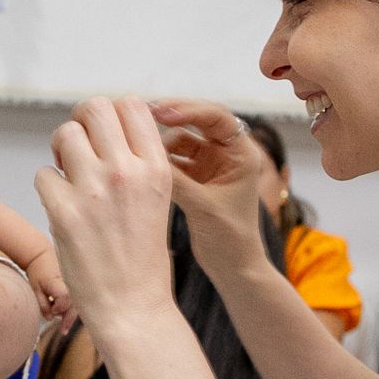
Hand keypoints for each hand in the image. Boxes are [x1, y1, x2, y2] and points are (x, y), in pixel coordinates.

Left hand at [24, 246, 76, 331]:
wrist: (41, 256)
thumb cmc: (37, 272)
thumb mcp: (35, 289)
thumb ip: (43, 305)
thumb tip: (51, 318)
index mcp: (59, 282)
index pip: (64, 299)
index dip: (58, 308)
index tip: (52, 311)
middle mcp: (70, 283)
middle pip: (74, 304)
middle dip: (69, 319)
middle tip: (63, 332)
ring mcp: (73, 284)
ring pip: (77, 304)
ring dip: (70, 315)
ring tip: (63, 327)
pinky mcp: (74, 286)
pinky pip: (76, 300)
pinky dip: (71, 309)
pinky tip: (65, 317)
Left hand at [34, 96, 178, 336]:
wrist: (133, 307)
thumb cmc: (142, 258)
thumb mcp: (157, 199)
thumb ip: (136, 162)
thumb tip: (104, 131)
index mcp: (156, 168)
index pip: (130, 104)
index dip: (111, 114)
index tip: (104, 135)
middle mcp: (127, 172)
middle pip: (93, 108)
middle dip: (81, 122)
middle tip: (78, 148)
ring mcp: (94, 191)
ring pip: (64, 134)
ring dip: (60, 151)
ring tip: (68, 176)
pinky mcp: (64, 212)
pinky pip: (43, 174)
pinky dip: (48, 187)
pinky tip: (62, 207)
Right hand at [148, 98, 269, 274]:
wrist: (233, 267)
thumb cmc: (231, 239)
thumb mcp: (203, 207)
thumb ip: (176, 181)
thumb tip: (145, 157)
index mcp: (241, 155)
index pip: (217, 118)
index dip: (189, 110)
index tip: (162, 113)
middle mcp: (227, 154)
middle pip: (198, 121)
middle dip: (172, 116)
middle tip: (143, 113)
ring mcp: (210, 164)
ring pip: (183, 139)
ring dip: (162, 139)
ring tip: (137, 140)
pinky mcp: (196, 177)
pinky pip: (175, 158)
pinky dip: (160, 158)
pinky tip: (142, 159)